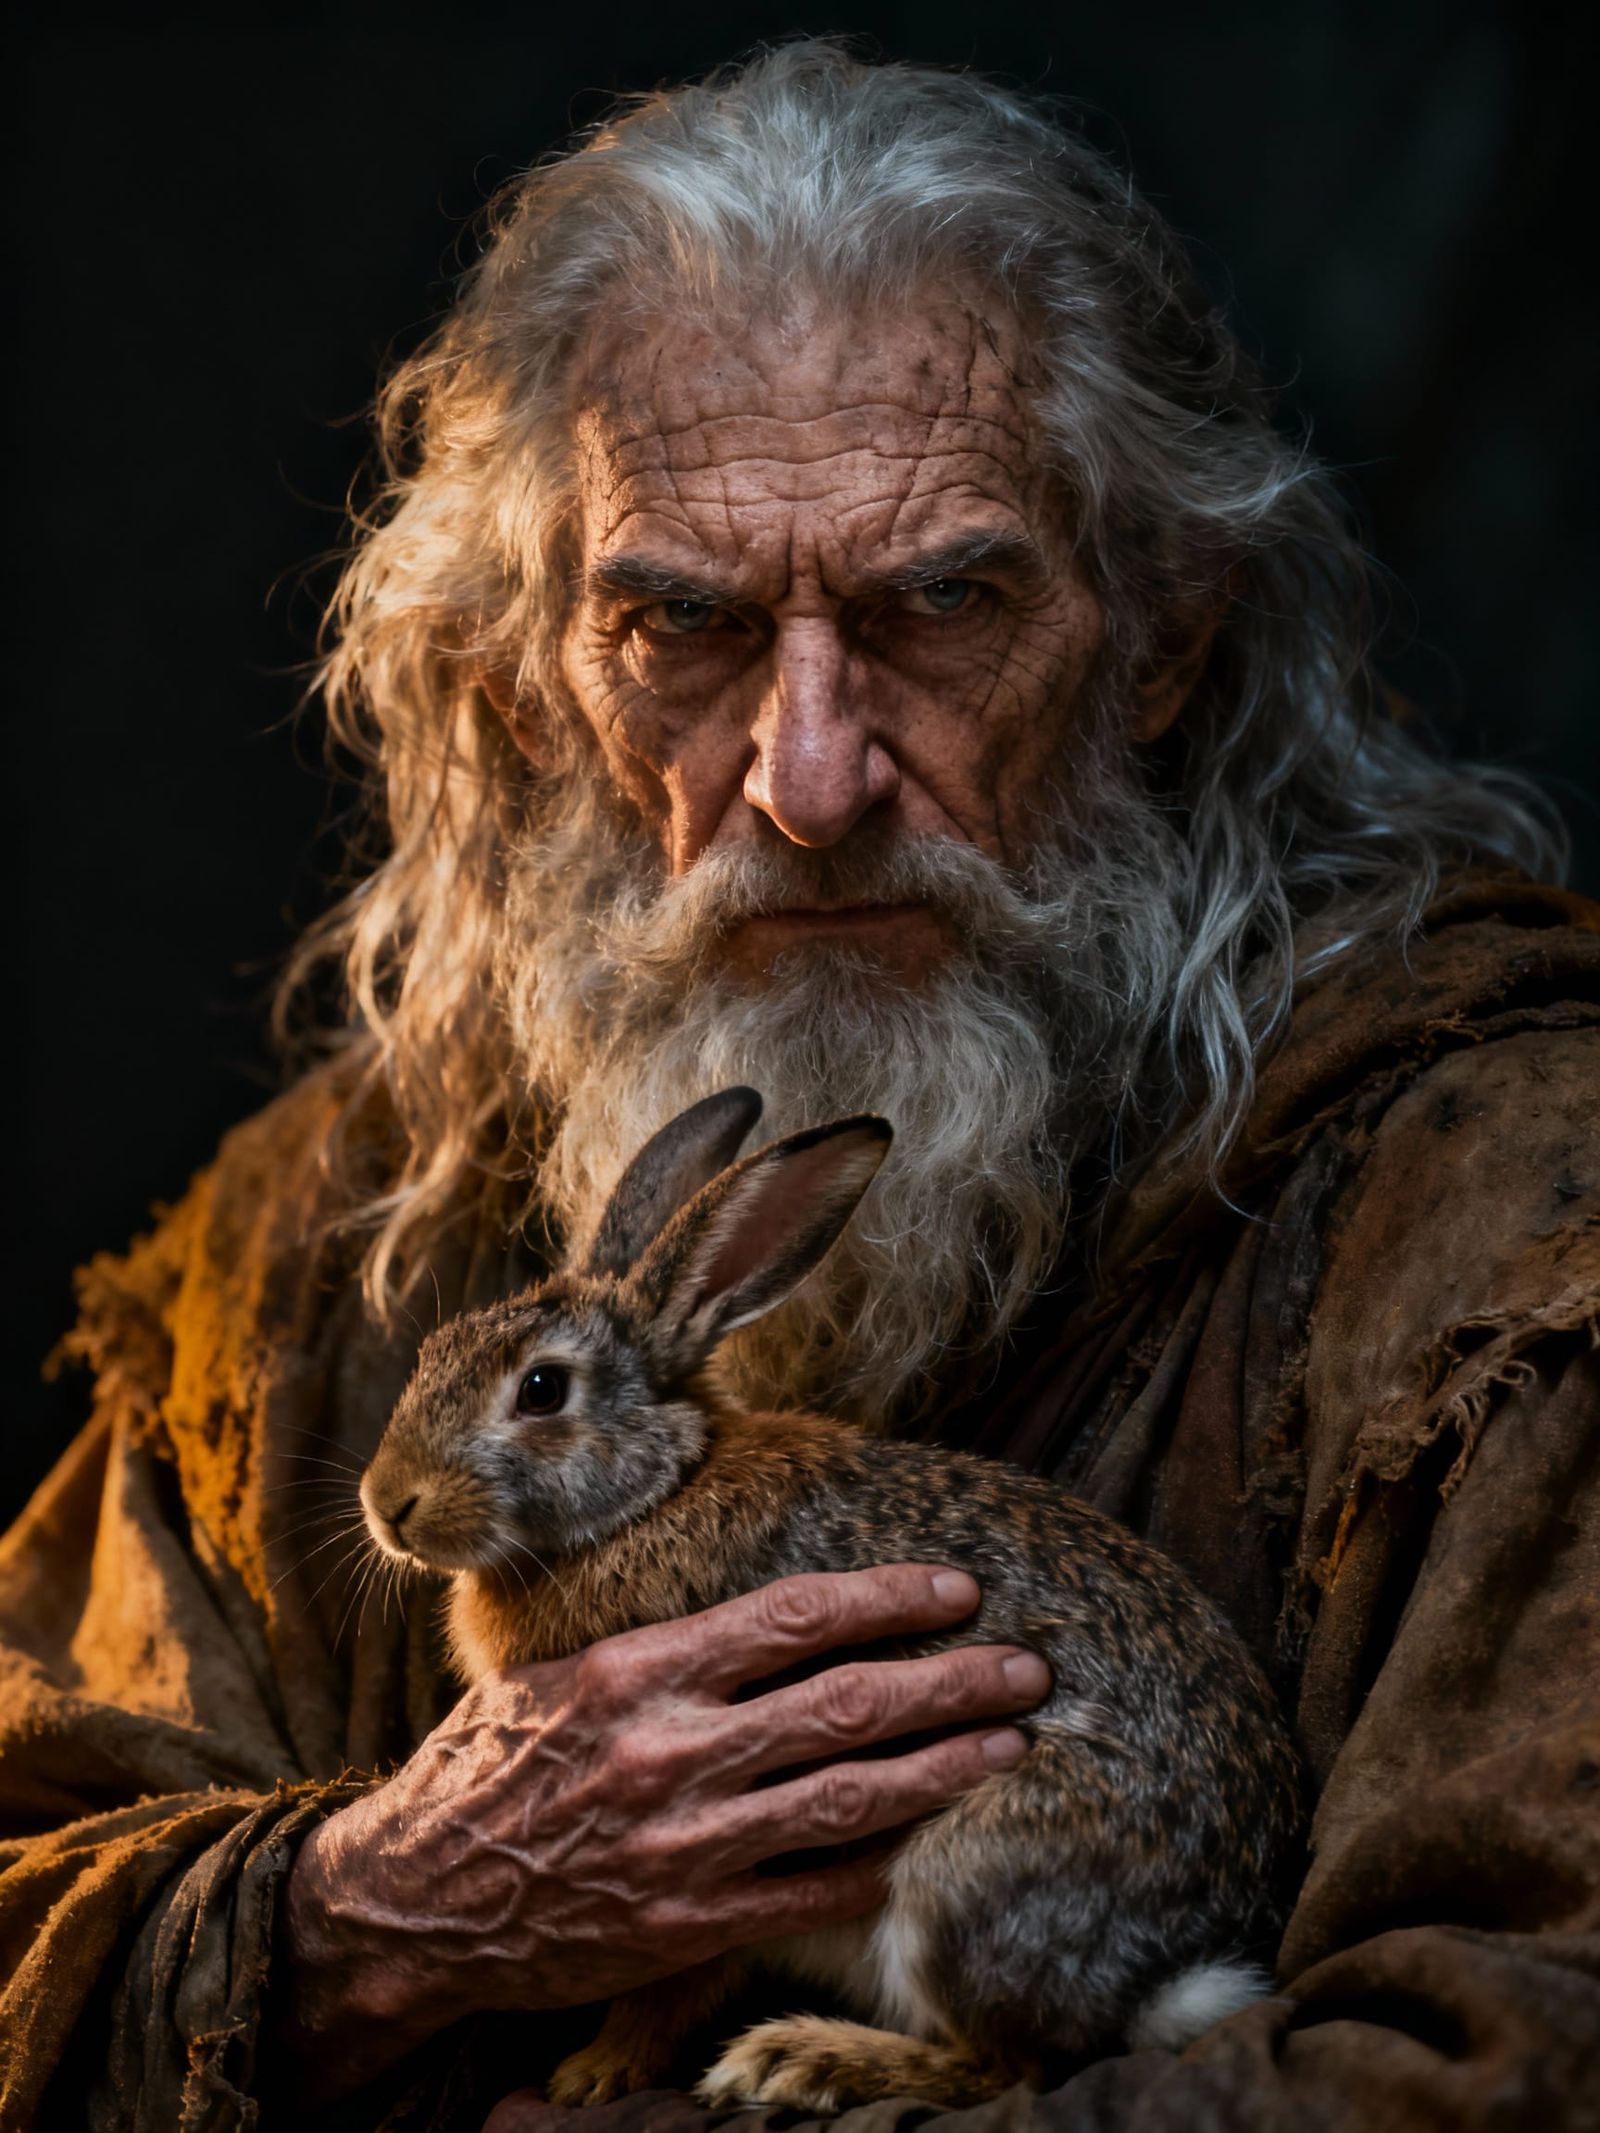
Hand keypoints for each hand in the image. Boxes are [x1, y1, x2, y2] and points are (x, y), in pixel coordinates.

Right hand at [276, 1564, 1049, 2101]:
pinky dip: (878, 1867)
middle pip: (846, 1705)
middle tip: (1026, 1665)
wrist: (412, 1900)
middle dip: (951, 1680)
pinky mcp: (687, 1927)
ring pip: (849, 1800)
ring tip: (1011, 1743)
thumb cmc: (485, 1766)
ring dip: (944, 1769)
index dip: (887, 1598)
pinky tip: (930, 1845)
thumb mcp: (551, 1670)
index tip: (954, 1588)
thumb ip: (652, 1641)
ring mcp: (684, 1846)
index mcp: (637, 1671)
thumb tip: (752, 1602)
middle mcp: (670, 1752)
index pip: (792, 1616)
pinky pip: (810, 1895)